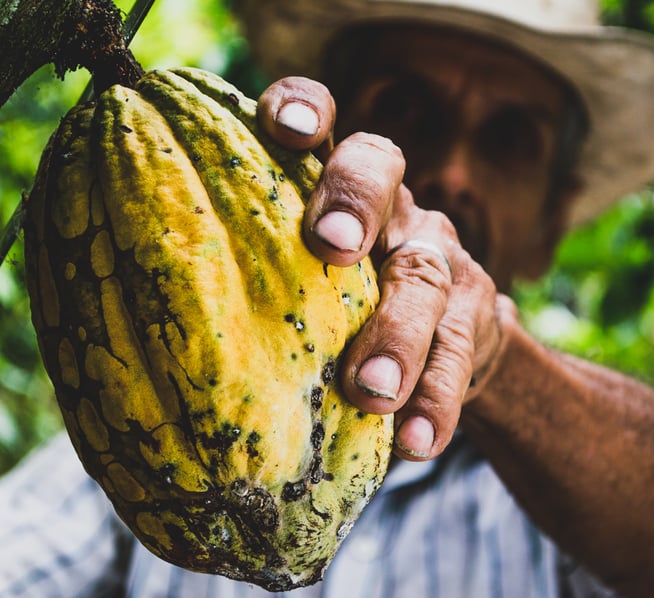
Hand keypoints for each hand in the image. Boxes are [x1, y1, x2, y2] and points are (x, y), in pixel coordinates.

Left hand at [257, 77, 505, 460]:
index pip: (324, 123)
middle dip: (356, 202)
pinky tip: (415, 441)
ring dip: (398, 334)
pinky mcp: (476, 318)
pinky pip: (460, 356)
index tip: (284, 127)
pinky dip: (436, 401)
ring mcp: (440, 258)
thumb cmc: (343, 312)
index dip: (306, 109)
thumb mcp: (303, 283)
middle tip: (332, 246)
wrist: (450, 346)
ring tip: (370, 391)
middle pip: (380, 173)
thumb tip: (143, 333)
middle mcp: (393, 207)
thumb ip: (258, 280)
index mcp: (336, 188)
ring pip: (425, 277)